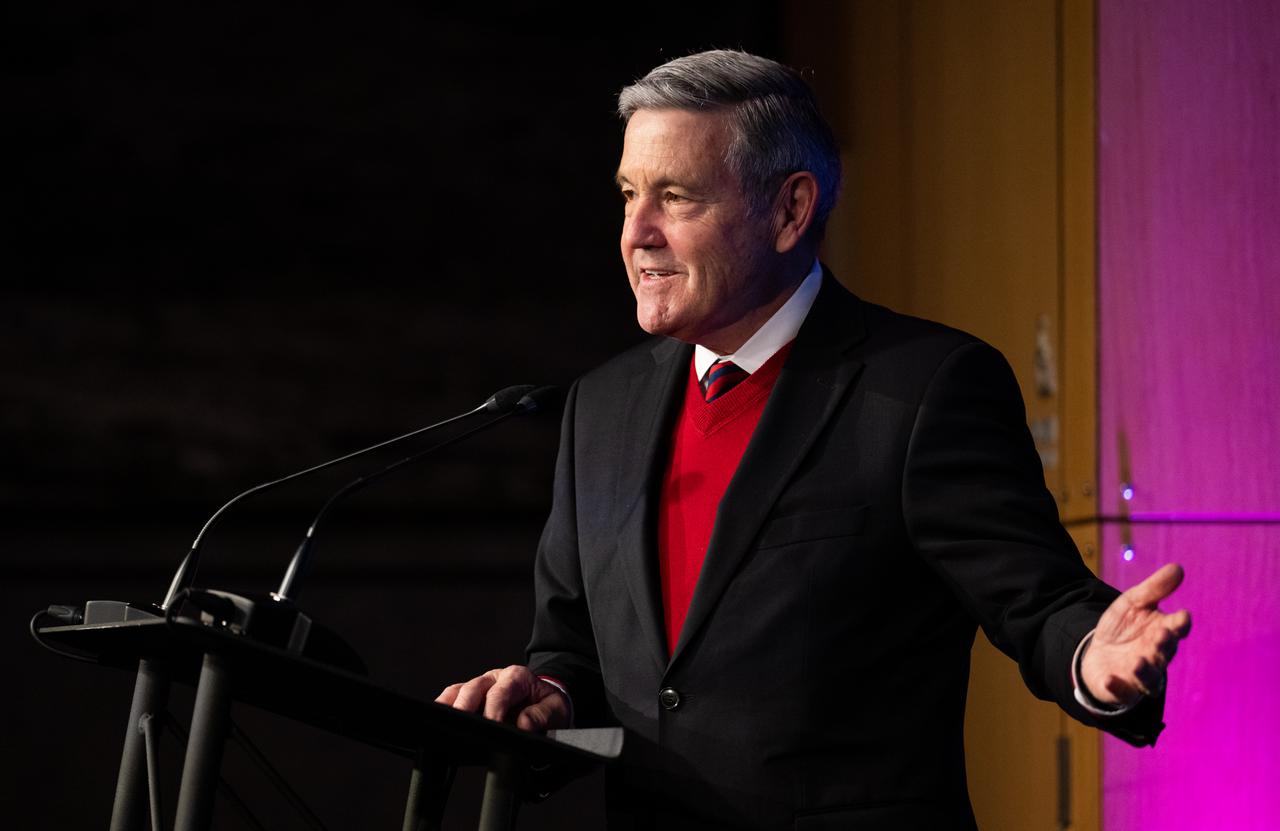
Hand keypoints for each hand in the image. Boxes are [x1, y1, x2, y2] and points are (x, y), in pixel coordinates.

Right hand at [435, 665, 570, 731]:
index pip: (500, 692)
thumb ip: (543, 716)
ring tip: (440, 721)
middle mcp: (496, 678)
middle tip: (459, 725)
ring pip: (459, 691)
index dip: (493, 709)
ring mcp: (481, 686)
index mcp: (517, 677)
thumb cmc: (548, 704)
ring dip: (449, 705)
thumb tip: (524, 724)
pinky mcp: (472, 697)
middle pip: (474, 688)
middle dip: (464, 706)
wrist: (545, 702)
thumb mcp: (556, 710)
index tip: (491, 726)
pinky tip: (438, 720)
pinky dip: (444, 706)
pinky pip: (453, 698)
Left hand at [1081, 562, 1191, 706]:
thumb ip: (1154, 588)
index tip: (1182, 617)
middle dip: (1164, 645)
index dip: (1180, 624)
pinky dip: (1117, 687)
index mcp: (1163, 632)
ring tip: (1138, 662)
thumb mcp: (1133, 602)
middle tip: (1162, 635)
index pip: (1177, 629)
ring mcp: (1140, 675)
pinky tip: (1109, 680)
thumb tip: (1178, 568)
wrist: (1099, 652)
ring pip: (1149, 678)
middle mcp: (1156, 656)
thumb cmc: (1124, 627)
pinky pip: (1121, 692)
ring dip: (1145, 672)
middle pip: (1165, 653)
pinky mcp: (1121, 688)